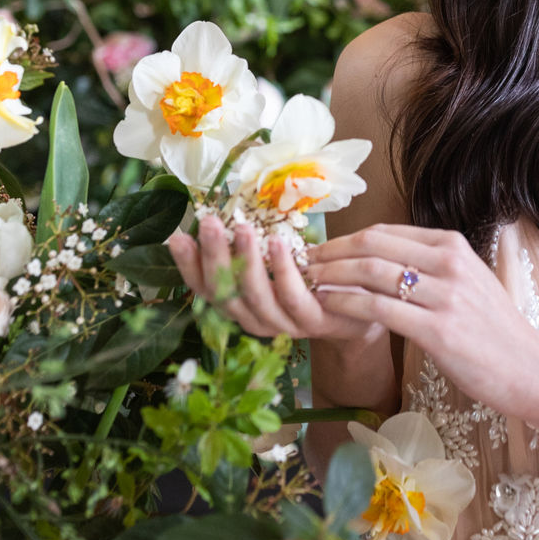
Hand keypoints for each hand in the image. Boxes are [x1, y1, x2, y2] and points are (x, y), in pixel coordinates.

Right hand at [167, 211, 382, 342]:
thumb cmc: (314, 278)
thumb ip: (252, 248)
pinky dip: (281, 269)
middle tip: (207, 223)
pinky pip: (291, 296)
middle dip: (213, 257)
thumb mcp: (278, 261)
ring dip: (246, 261)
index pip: (206, 289)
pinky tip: (276, 243)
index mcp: (242, 305)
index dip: (189, 265)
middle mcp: (256, 319)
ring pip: (255, 296)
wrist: (361, 306)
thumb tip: (224, 215)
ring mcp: (283, 324)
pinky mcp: (312, 322)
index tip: (177, 236)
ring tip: (241, 229)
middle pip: (225, 293)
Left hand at [306, 223, 538, 419]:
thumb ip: (431, 268)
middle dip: (331, 252)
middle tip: (303, 263)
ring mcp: (444, 296)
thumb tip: (383, 262)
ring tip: (308, 283)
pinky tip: (328, 306)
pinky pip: (379, 309)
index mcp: (453, 246)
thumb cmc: (494, 331)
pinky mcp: (438, 330)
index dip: (346, 238)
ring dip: (332, 275)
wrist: (529, 369)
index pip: (386, 232)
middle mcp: (449, 263)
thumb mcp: (467, 283)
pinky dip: (347, 304)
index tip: (320, 249)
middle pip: (374, 246)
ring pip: (372, 273)